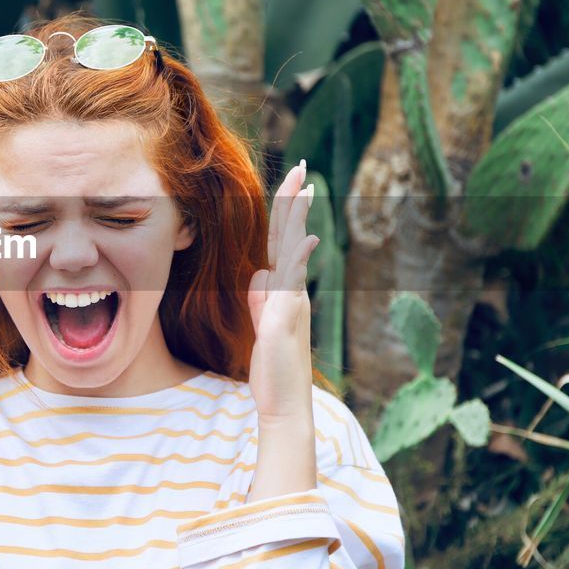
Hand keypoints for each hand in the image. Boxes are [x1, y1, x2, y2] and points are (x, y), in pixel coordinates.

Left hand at [246, 160, 319, 421]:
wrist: (284, 401)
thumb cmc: (272, 367)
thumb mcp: (262, 324)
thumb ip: (261, 298)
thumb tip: (261, 272)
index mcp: (284, 289)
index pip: (283, 243)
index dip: (284, 213)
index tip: (291, 185)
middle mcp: (292, 289)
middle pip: (292, 236)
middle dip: (295, 201)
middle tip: (301, 168)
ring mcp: (293, 300)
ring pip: (294, 249)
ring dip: (297, 218)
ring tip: (304, 187)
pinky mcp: (287, 316)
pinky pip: (294, 280)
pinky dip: (300, 257)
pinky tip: (307, 238)